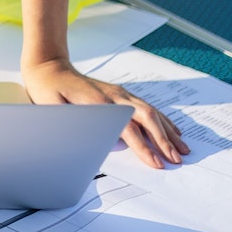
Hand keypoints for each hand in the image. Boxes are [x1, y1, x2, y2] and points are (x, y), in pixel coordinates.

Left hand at [22, 58, 190, 169]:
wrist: (50, 68)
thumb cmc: (49, 90)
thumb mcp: (53, 109)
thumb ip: (73, 125)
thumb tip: (98, 143)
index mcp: (98, 102)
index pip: (127, 128)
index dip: (143, 147)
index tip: (156, 163)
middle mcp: (114, 96)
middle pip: (146, 118)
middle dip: (163, 141)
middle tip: (176, 160)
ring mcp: (120, 93)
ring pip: (151, 112)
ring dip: (168, 132)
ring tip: (183, 150)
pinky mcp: (121, 94)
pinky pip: (147, 107)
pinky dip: (163, 120)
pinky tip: (174, 130)